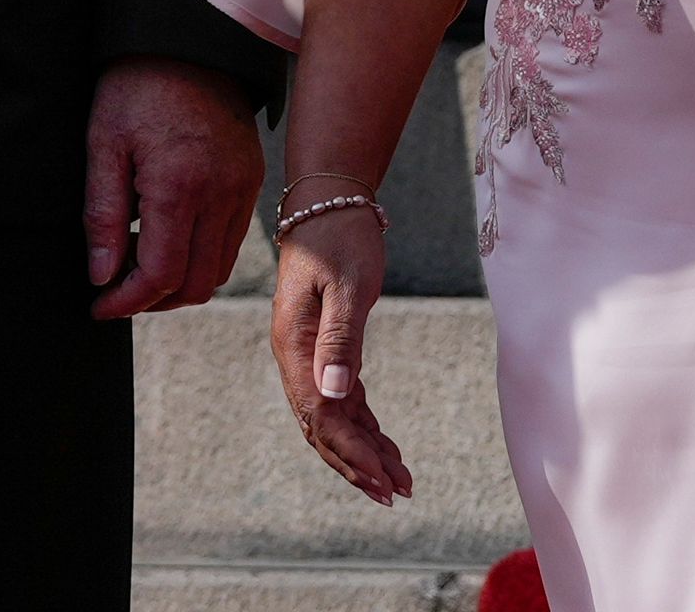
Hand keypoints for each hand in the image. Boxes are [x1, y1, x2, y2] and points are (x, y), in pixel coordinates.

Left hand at [83, 56, 263, 320]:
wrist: (189, 41)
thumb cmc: (136, 87)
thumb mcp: (103, 144)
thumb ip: (102, 215)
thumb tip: (101, 277)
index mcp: (179, 185)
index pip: (161, 275)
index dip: (127, 303)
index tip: (99, 306)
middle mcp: (221, 193)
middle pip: (195, 285)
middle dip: (153, 300)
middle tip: (117, 289)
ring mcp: (244, 188)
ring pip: (218, 270)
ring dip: (179, 282)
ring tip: (140, 264)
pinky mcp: (253, 180)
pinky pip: (231, 242)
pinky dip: (201, 256)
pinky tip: (169, 238)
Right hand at [271, 204, 409, 503]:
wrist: (329, 200)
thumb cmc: (340, 236)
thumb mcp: (347, 284)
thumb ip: (340, 340)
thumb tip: (335, 397)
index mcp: (293, 346)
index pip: (321, 416)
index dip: (352, 453)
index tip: (384, 481)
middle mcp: (295, 357)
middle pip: (323, 428)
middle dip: (358, 465)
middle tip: (397, 493)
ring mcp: (307, 355)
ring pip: (333, 418)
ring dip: (364, 450)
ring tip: (401, 480)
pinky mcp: (325, 347)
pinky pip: (342, 399)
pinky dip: (364, 425)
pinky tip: (386, 444)